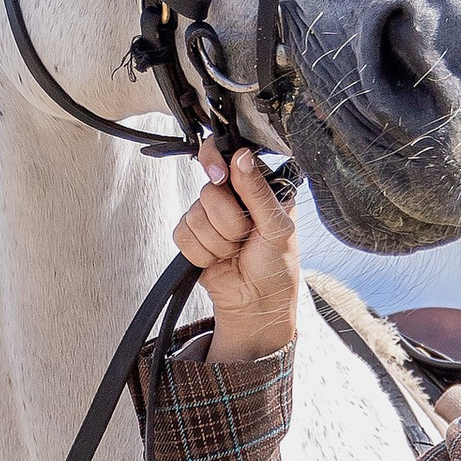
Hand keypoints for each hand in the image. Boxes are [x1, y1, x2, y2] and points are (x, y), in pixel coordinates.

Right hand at [171, 137, 300, 362]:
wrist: (257, 304)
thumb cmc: (277, 266)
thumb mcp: (278, 227)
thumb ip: (258, 192)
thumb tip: (241, 158)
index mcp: (255, 186)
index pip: (226, 156)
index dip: (215, 161)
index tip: (219, 176)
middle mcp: (231, 198)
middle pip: (208, 191)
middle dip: (228, 221)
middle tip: (245, 236)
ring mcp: (210, 217)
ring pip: (194, 215)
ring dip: (218, 242)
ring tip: (235, 252)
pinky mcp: (193, 238)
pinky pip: (182, 235)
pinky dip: (202, 253)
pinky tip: (219, 260)